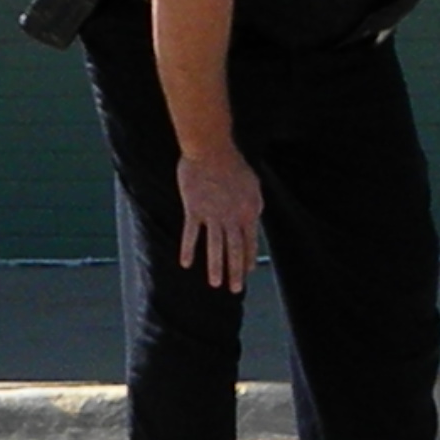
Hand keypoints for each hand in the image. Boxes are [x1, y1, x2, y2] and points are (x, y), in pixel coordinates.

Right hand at [175, 149, 262, 292]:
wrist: (211, 150)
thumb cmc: (233, 164)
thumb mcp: (253, 185)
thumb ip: (253, 205)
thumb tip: (253, 218)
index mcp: (248, 211)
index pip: (250, 241)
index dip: (249, 258)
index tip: (249, 272)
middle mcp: (232, 217)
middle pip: (234, 249)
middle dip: (235, 271)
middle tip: (236, 289)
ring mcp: (212, 214)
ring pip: (214, 246)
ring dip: (215, 267)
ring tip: (215, 284)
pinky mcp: (194, 209)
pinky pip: (191, 233)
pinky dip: (188, 249)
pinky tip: (186, 263)